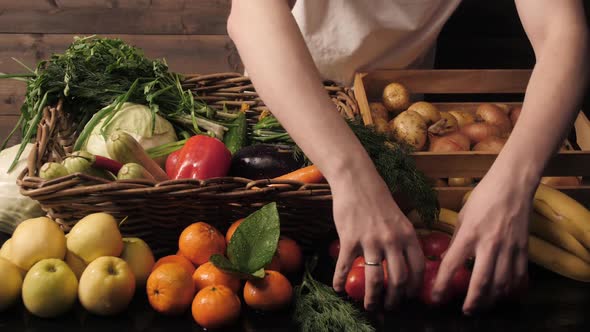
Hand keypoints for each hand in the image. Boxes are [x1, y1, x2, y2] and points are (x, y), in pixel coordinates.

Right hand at [331, 171, 423, 309]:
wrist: (356, 180)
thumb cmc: (377, 198)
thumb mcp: (399, 217)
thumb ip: (403, 239)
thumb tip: (405, 262)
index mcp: (408, 235)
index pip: (417, 269)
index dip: (414, 288)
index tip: (408, 296)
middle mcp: (392, 240)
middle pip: (398, 279)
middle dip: (395, 299)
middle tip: (390, 306)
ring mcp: (370, 241)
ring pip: (375, 279)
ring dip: (372, 298)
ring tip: (370, 306)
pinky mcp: (350, 239)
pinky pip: (346, 266)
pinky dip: (341, 280)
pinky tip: (338, 288)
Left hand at [432, 175, 531, 313]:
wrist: (513, 185)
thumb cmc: (483, 197)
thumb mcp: (462, 217)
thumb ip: (457, 240)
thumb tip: (449, 260)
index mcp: (469, 234)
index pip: (452, 265)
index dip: (442, 284)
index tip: (436, 298)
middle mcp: (489, 243)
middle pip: (481, 282)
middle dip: (473, 301)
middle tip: (466, 311)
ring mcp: (509, 247)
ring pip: (502, 283)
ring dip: (492, 299)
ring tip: (483, 305)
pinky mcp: (523, 248)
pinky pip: (519, 275)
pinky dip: (511, 288)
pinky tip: (503, 294)